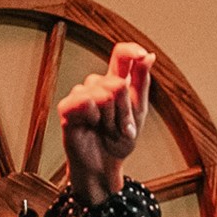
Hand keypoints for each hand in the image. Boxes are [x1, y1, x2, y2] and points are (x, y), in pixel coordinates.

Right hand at [58, 42, 155, 203]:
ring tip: (107, 130)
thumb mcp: (139, 112)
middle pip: (117, 83)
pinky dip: (94, 117)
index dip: (130, 50)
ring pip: (103, 95)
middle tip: (121, 127)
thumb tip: (149, 56)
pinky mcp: (67, 107)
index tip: (141, 55)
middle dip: (125, 111)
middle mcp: (97, 85)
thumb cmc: (120, 139)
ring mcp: (81, 95)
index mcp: (115, 81)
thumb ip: (142, 83)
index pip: (120, 55)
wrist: (105, 165)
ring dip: (112, 119)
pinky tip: (91, 126)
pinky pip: (84, 101)